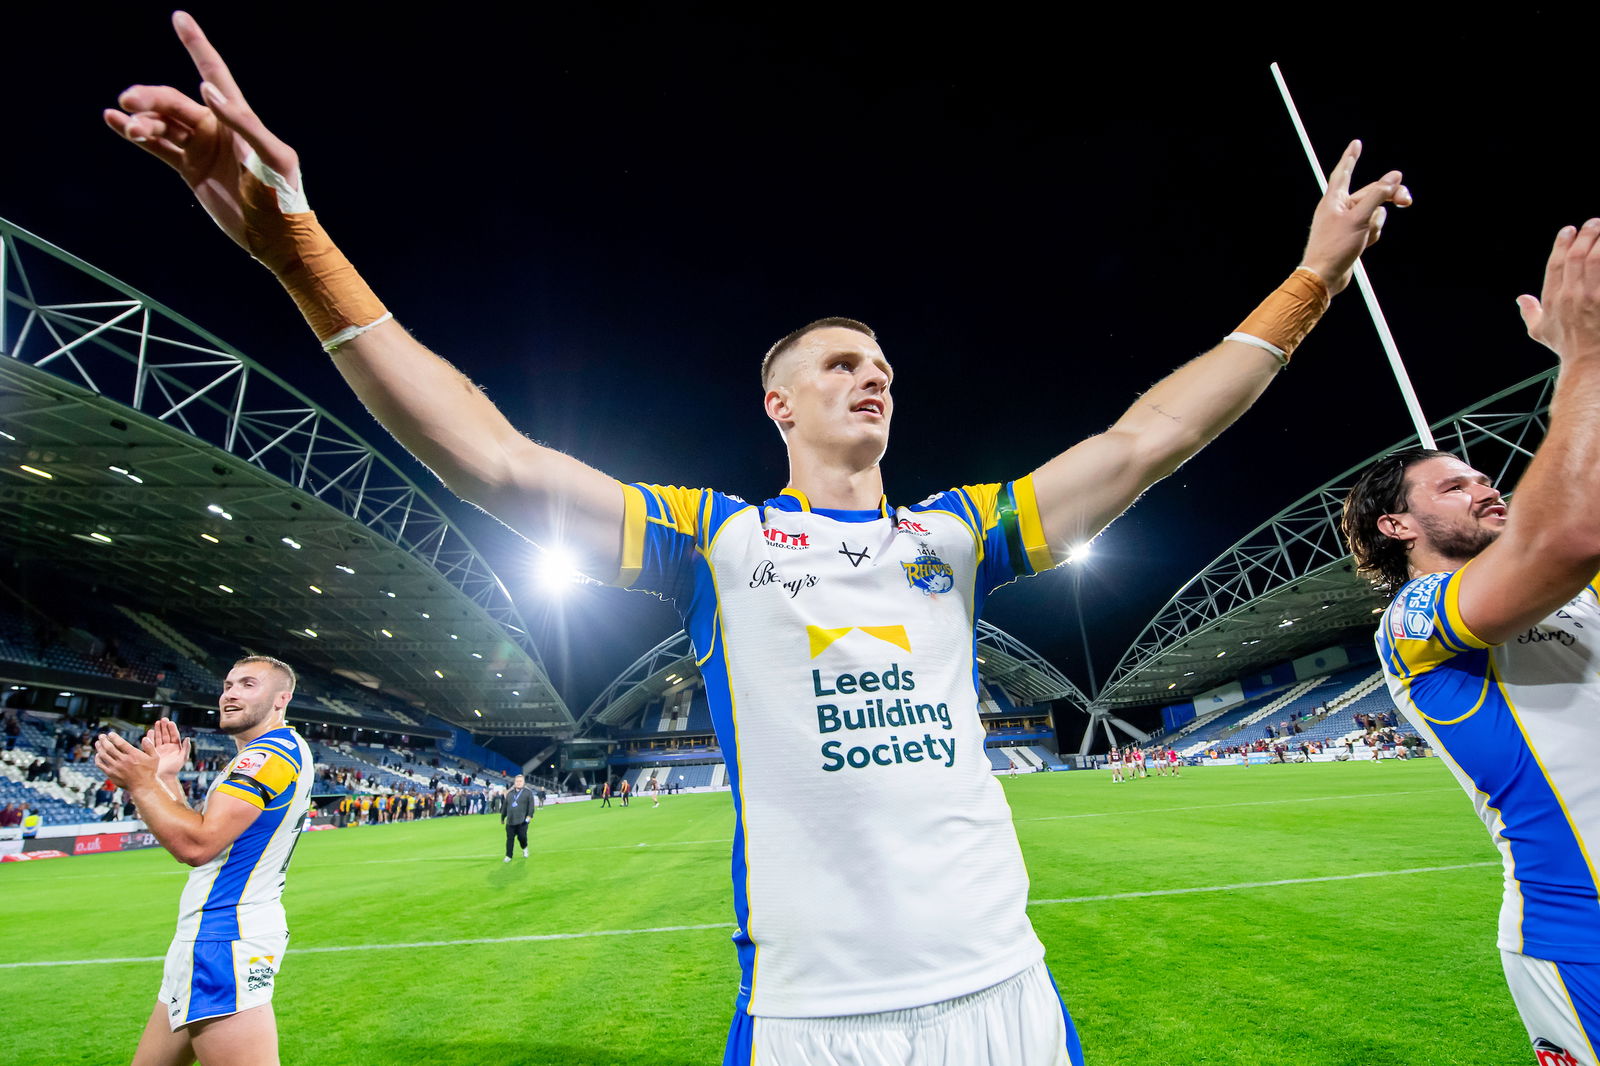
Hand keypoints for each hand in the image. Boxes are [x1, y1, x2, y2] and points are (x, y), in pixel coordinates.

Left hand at [94, 732, 158, 791]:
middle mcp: (123, 760)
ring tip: (98, 743)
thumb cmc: (150, 771)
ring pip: (103, 755)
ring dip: (99, 747)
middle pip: (109, 747)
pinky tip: (98, 755)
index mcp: (133, 754)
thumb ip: (150, 747)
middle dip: (103, 740)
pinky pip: (101, 764)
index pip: (120, 742)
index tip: (110, 734)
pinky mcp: (111, 774)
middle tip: (101, 736)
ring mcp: (116, 767)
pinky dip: (97, 758)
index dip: (113, 737)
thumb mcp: (154, 757)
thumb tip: (145, 738)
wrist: (143, 786)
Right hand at [104, 11, 301, 256]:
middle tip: (130, 102)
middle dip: (151, 98)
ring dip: (141, 121)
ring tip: (129, 126)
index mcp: (239, 118)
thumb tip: (205, 88)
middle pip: (175, 101)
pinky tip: (112, 122)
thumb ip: (242, 121)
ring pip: (162, 123)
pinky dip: (134, 134)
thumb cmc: (283, 195)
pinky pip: (157, 147)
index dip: (198, 45)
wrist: (276, 236)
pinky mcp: (190, 170)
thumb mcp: (271, 156)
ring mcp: (201, 148)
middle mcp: (217, 128)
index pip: (214, 73)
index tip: (180, 18)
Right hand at [140, 718, 191, 779]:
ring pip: (159, 737)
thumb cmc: (174, 769)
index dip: (172, 729)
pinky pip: (151, 742)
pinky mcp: (152, 752)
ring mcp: (160, 749)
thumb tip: (187, 738)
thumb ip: (185, 749)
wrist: (163, 778)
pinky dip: (150, 737)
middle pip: (166, 734)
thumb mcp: (182, 758)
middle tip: (162, 719)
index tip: (170, 722)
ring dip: (158, 730)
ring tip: (157, 722)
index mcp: (175, 747)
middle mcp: (167, 747)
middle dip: (164, 727)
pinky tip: (150, 731)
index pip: (174, 735)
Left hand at [1299, 140, 1411, 295]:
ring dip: (1376, 223)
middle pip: (1371, 192)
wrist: (1325, 276)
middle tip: (1407, 200)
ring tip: (1364, 236)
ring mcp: (1347, 222)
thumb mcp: (1360, 217)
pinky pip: (1372, 227)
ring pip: (1375, 212)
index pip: (1344, 171)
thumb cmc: (1335, 246)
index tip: (1356, 143)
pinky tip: (1364, 245)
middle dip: (1389, 196)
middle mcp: (1339, 208)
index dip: (1351, 157)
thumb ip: (1378, 195)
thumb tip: (1394, 176)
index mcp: (1334, 199)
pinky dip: (1373, 234)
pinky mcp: (1353, 235)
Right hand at [1518, 220, 1599, 361]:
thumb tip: (1521, 299)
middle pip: (1576, 257)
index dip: (1561, 244)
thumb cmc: (1568, 348)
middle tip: (1593, 223)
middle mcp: (1570, 296)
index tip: (1568, 231)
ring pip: (1594, 260)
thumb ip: (1530, 312)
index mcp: (1552, 300)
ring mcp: (1590, 298)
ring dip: (1598, 241)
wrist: (1589, 363)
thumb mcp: (1541, 332)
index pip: (1555, 264)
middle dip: (1585, 236)